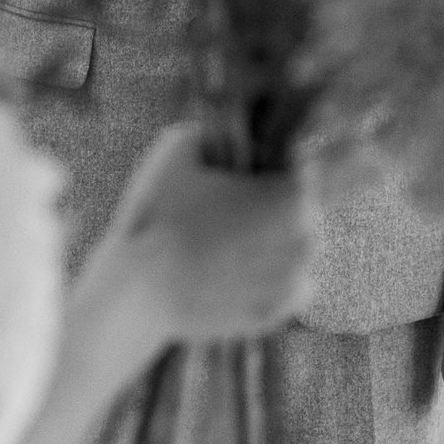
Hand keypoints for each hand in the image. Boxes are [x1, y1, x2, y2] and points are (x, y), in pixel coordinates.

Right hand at [93, 123, 316, 351]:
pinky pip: (289, 288)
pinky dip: (271, 279)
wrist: (136, 290)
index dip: (270, 166)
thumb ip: (220, 130)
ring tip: (228, 241)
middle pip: (301, 211)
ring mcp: (292, 282)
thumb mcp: (181, 146)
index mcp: (294, 195)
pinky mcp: (275, 315)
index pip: (301, 170)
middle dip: (273, 206)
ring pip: (298, 250)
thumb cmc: (158, 212)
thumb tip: (235, 128)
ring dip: (275, 243)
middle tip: (229, 208)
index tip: (244, 172)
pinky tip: (236, 270)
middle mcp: (307, 240)